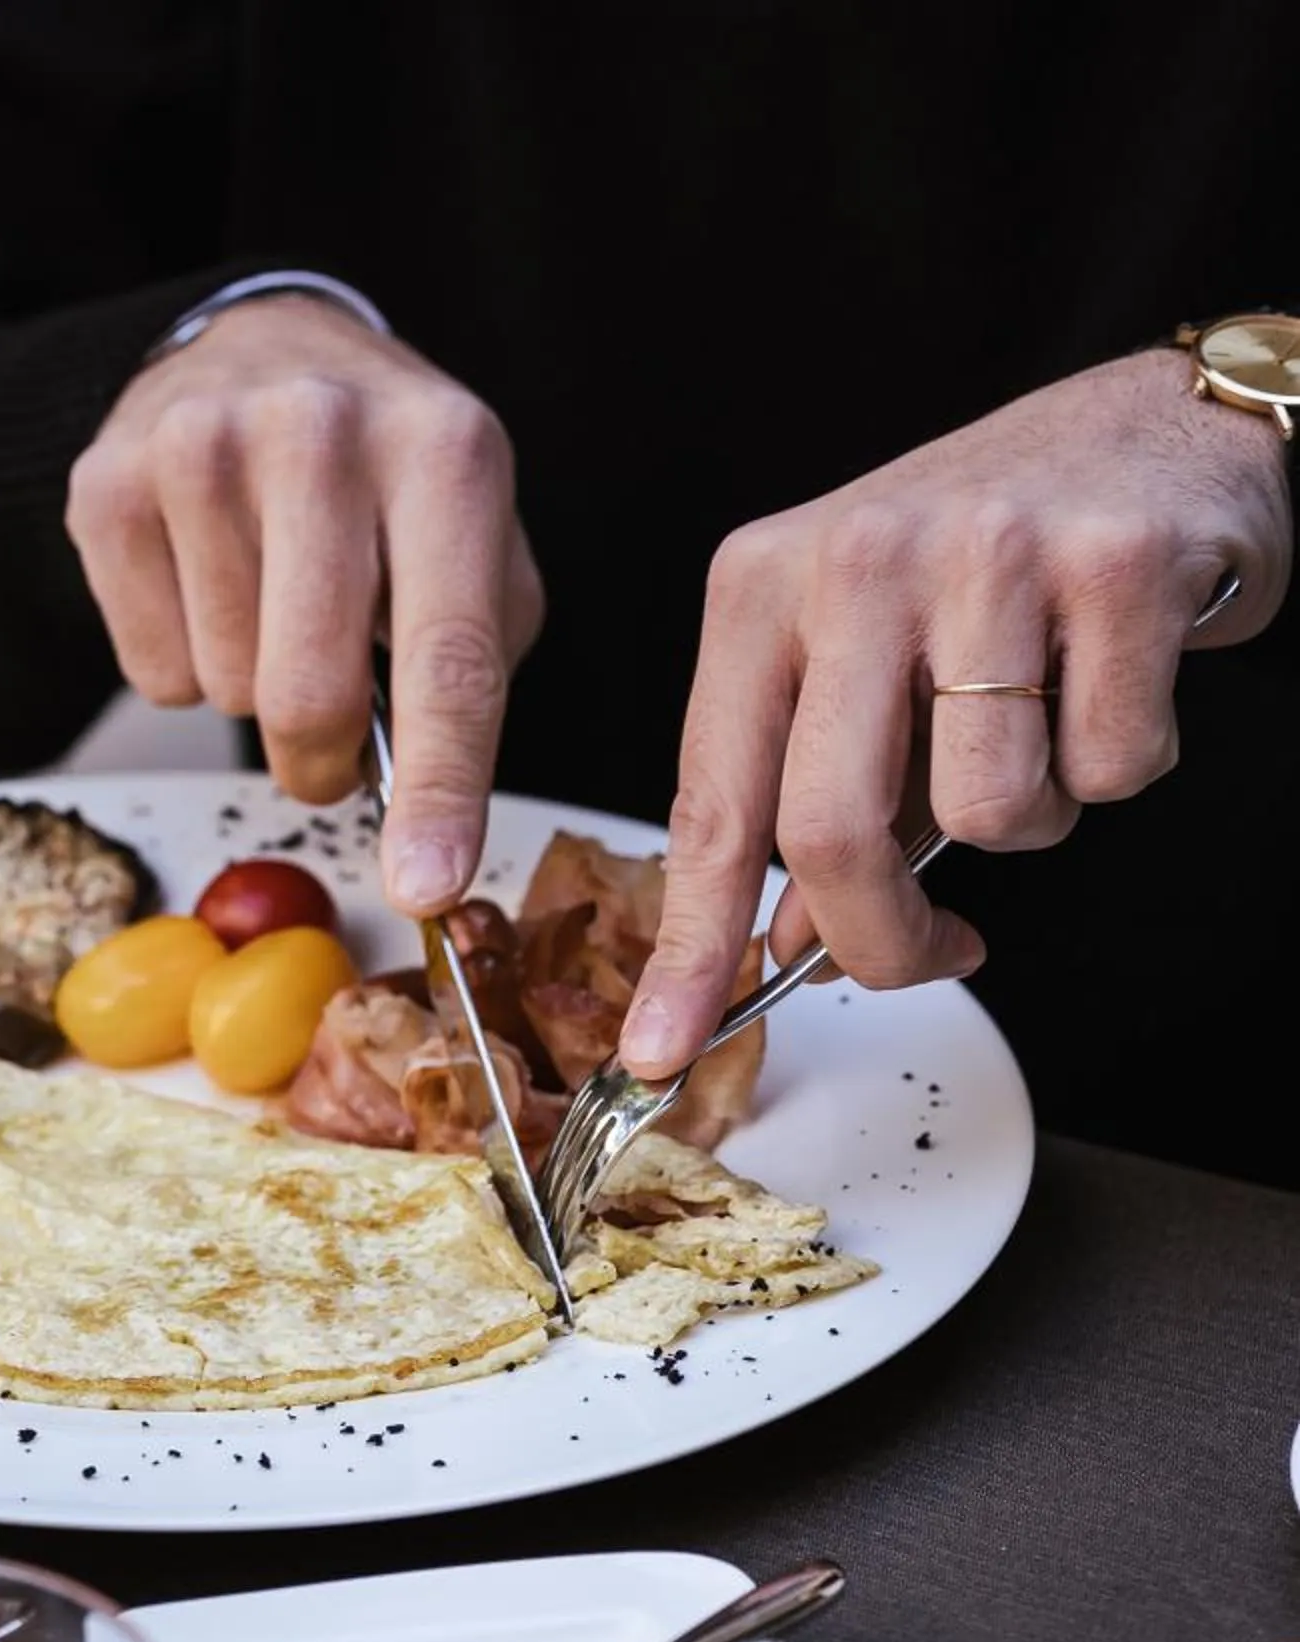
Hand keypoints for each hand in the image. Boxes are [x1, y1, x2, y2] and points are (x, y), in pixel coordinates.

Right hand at [66, 296, 544, 912]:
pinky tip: (208, 583)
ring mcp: (200, 449)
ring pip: (222, 692)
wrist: (255, 348)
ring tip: (270, 603)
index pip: (446, 656)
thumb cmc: (381, 476)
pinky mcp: (108, 485)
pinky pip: (150, 671)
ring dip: (250, 690)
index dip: (440, 789)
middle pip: (306, 697)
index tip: (427, 887)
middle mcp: (321, 434)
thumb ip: (468, 665)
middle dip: (319, 763)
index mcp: (445, 451)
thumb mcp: (473, 536)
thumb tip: (428, 833)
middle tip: (327, 746)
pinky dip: (185, 663)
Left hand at [623, 348, 1292, 1076]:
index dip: (688, 946)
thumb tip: (783, 945)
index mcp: (758, 587)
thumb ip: (812, 788)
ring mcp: (985, 557)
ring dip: (1029, 823)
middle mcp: (854, 562)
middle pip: (831, 832)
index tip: (658, 1046)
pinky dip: (1122, 762)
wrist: (1154, 423)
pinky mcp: (1116, 568)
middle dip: (881, 938)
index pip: (708, 803)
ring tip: (1042, 730)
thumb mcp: (858, 657)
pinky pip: (1108, 766)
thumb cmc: (987, 557)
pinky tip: (1114, 678)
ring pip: (986, 813)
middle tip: (933, 955)